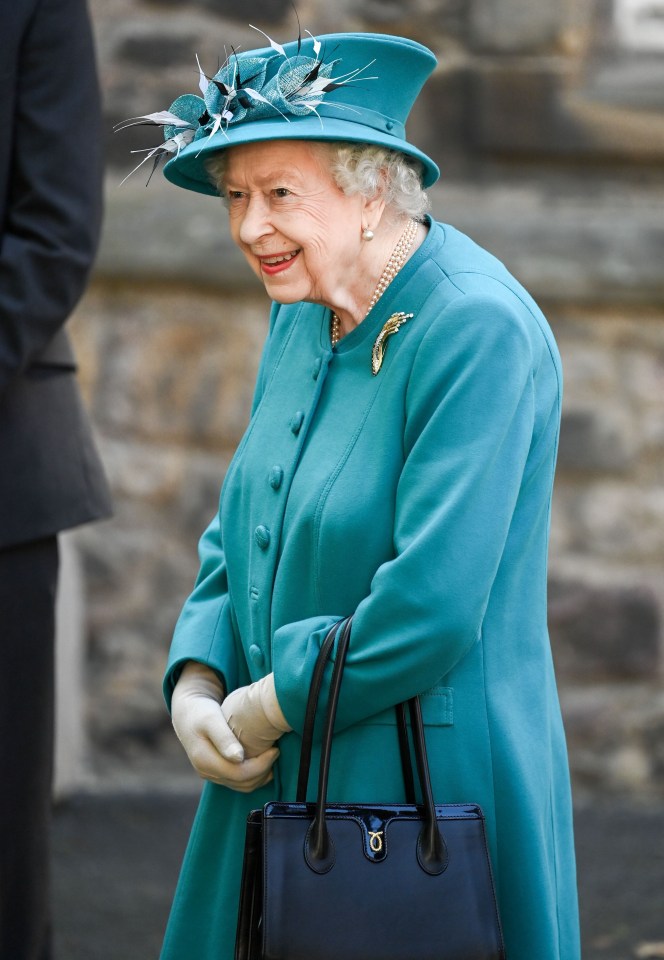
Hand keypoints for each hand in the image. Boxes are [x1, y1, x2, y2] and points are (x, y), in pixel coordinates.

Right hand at [171, 661, 277, 791]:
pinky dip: (253, 775)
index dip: (261, 765)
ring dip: (260, 776)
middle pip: (242, 783)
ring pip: (241, 786)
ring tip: (272, 757)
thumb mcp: (211, 720)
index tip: (275, 749)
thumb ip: (224, 738)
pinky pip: (238, 781)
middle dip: (263, 771)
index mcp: (205, 760)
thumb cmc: (201, 712)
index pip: (239, 774)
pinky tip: (263, 761)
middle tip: (276, 751)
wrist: (186, 715)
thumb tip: (239, 758)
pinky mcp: (216, 773)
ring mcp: (211, 775)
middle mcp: (207, 772)